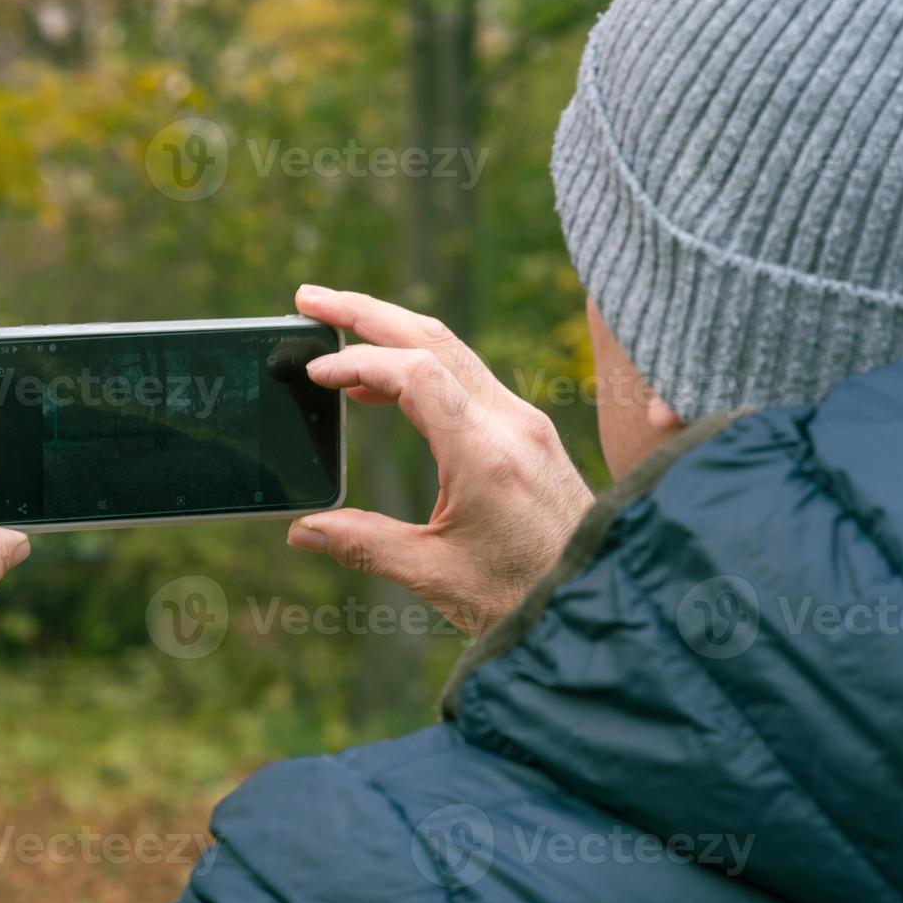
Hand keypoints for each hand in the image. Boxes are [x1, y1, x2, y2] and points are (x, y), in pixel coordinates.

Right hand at [287, 285, 593, 635]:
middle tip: (310, 299)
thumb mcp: (435, 575)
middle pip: (432, 338)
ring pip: (453, 350)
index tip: (314, 373)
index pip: (414, 373)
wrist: (599, 603)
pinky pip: (468, 378)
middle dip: (366, 312)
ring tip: (337, 329)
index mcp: (485, 454)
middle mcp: (511, 423)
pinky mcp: (529, 433)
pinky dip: (420, 365)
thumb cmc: (523, 597)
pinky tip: (384, 387)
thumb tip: (303, 531)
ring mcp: (524, 422)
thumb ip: (364, 545)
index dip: (357, 362)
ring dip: (393, 330)